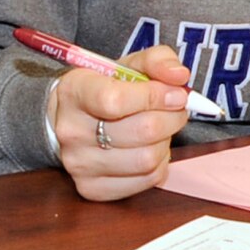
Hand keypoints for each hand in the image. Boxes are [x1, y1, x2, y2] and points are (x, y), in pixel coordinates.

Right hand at [47, 45, 193, 200]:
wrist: (70, 120)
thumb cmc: (104, 90)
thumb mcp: (127, 65)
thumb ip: (157, 61)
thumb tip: (180, 77)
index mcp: (74, 92)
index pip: (116, 100)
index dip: (155, 96)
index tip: (174, 93)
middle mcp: (71, 131)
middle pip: (142, 131)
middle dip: (172, 117)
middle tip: (176, 109)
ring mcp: (79, 164)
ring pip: (147, 159)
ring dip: (166, 142)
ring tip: (160, 130)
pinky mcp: (92, 188)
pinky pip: (147, 180)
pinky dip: (159, 164)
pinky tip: (150, 148)